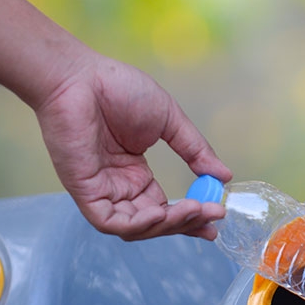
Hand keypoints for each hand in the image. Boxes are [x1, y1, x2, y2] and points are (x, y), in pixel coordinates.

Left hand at [33, 53, 231, 240]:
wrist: (81, 77)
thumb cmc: (118, 89)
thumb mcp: (169, 120)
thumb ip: (195, 150)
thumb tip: (223, 176)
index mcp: (135, 174)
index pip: (165, 208)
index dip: (191, 217)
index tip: (217, 217)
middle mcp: (119, 188)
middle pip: (155, 223)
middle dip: (186, 223)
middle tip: (213, 215)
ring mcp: (101, 191)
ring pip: (136, 228)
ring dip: (168, 225)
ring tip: (194, 209)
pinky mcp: (84, 191)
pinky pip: (111, 222)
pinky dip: (138, 225)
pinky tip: (161, 213)